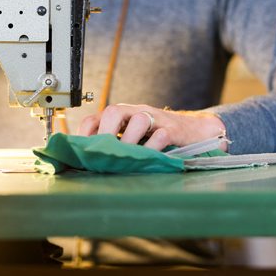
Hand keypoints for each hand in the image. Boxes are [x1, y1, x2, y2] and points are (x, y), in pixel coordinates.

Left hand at [78, 104, 226, 150]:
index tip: (79, 150)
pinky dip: (152, 148)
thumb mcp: (134, 138)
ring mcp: (156, 119)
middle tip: (102, 154)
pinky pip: (161, 134)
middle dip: (105, 133)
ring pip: (139, 120)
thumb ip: (116, 146)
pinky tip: (148, 159)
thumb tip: (91, 164)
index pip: (96, 117)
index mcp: (123, 115)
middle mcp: (136, 113)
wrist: (196, 131)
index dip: (85, 133)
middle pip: (115, 111)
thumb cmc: (160, 137)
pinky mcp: (174, 129)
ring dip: (128, 140)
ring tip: (125, 157)